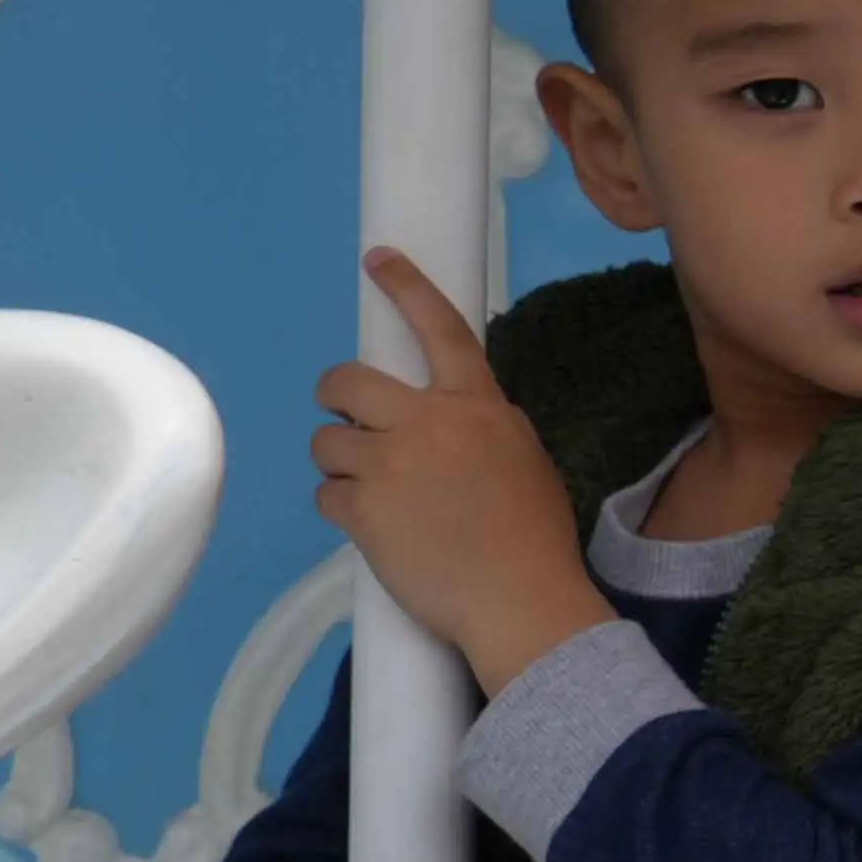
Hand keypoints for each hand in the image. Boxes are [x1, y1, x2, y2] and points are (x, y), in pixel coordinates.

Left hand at [311, 252, 604, 689]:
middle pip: (348, 381)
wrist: (520, 600)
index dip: (407, 288)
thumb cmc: (535, 537)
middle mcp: (427, 423)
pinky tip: (375, 530)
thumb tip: (442, 421)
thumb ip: (480, 428)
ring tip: (371, 493)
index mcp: (477, 406)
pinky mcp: (361, 510)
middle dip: (335, 395)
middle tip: (344, 418)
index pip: (440, 329)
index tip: (378, 260)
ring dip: (340, 463)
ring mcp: (388, 465)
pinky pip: (326, 494)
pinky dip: (343, 509)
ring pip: (327, 442)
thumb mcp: (523, 460)